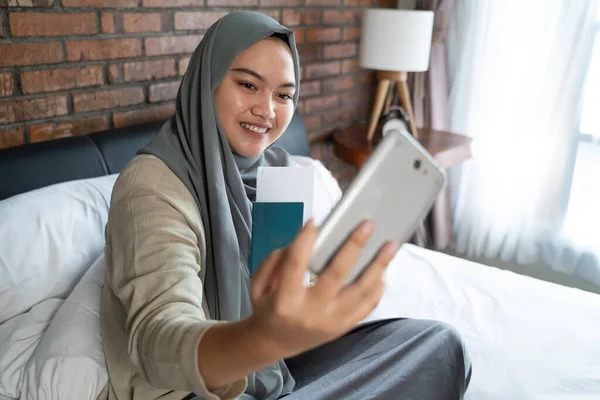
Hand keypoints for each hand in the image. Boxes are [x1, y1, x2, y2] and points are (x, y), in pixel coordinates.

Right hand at [248, 219, 397, 359]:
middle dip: (354, 246)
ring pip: (360, 292)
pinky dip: (377, 289)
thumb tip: (302, 241)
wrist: (273, 343)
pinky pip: (366, 308)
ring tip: (390, 246)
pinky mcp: (342, 328)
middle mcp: (310, 312)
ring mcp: (330, 322)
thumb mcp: (257, 284)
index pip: (296, 263)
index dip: (305, 240)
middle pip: (336, 274)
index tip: (315, 220)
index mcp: (284, 300)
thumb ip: (275, 261)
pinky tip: (382, 272)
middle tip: (368, 224)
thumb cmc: (266, 308)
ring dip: (378, 267)